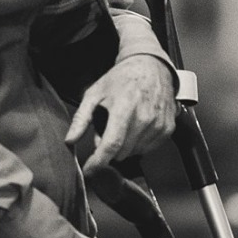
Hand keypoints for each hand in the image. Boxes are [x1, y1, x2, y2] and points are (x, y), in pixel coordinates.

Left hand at [65, 54, 176, 174]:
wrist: (151, 67)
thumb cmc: (121, 79)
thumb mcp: (95, 93)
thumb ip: (81, 118)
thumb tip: (69, 141)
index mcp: (124, 107)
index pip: (112, 144)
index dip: (99, 161)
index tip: (89, 170)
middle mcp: (145, 117)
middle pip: (122, 152)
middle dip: (109, 148)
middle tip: (107, 129)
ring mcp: (158, 124)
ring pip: (134, 152)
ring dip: (124, 146)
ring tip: (123, 123)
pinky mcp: (167, 129)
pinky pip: (147, 149)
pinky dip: (138, 143)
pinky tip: (136, 126)